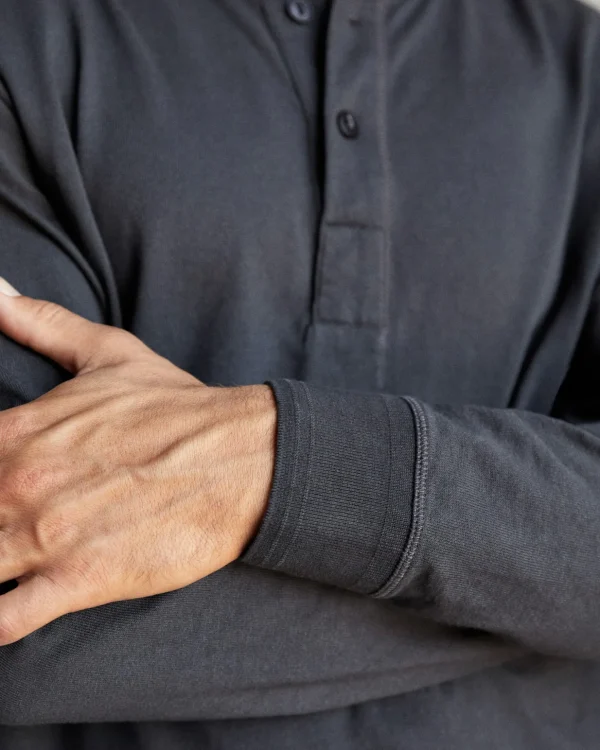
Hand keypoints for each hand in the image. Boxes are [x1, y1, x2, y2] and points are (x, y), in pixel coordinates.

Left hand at [0, 278, 275, 643]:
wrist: (241, 458)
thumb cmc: (177, 409)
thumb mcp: (107, 355)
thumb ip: (41, 322)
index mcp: (16, 432)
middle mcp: (16, 484)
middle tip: (8, 514)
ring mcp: (43, 538)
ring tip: (9, 555)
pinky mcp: (78, 581)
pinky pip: (4, 622)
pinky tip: (9, 607)